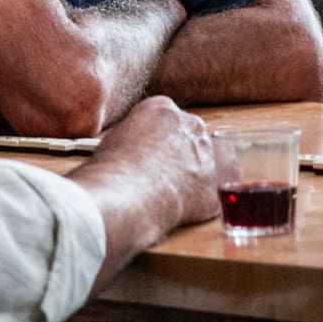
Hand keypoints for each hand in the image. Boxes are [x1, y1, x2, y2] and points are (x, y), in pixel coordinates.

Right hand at [91, 95, 218, 228]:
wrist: (125, 195)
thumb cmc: (111, 169)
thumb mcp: (113, 139)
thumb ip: (132, 136)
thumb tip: (131, 149)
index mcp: (163, 109)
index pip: (167, 121)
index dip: (156, 141)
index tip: (149, 155)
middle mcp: (191, 127)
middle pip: (190, 138)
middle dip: (179, 155)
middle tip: (159, 175)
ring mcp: (206, 156)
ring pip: (202, 167)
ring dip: (188, 180)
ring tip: (162, 196)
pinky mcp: (211, 187)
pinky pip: (205, 197)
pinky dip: (192, 207)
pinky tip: (172, 212)